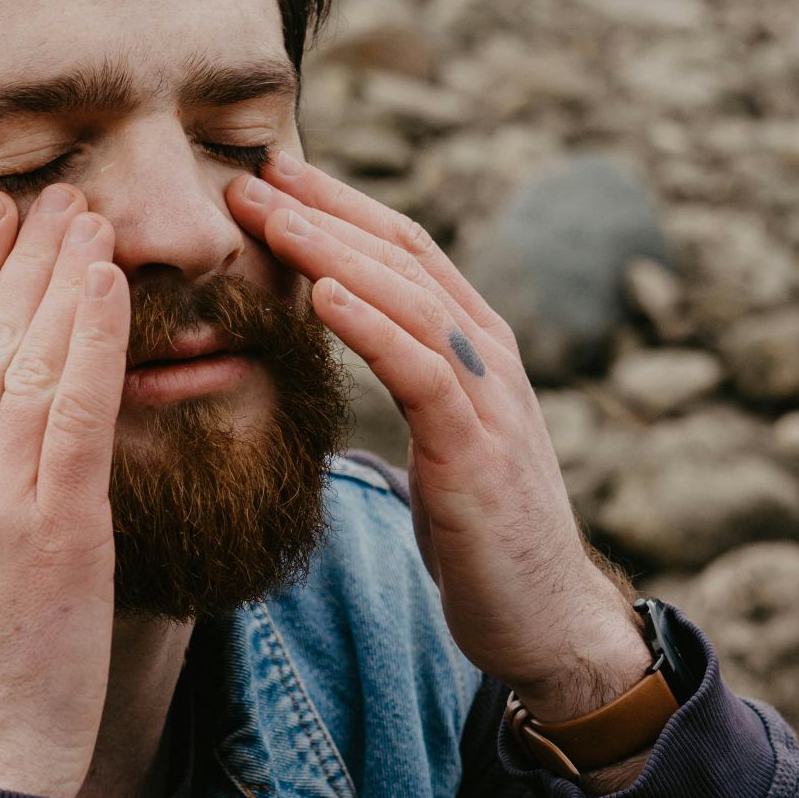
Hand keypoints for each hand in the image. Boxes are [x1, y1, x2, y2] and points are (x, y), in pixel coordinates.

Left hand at [228, 153, 648, 723]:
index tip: (275, 177)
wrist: (545, 621)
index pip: (406, 252)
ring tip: (270, 217)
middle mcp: (492, 359)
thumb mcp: (443, 444)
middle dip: (327, 211)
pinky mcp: (477, 451)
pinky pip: (419, 371)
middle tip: (252, 176)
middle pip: (404, 258)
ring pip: (409, 300)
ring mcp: (491, 401)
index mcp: (479, 352)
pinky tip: (322, 294)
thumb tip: (358, 353)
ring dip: (335, 252)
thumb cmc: (484, 537)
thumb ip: (415, 387)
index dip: (342, 207)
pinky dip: (371, 325)